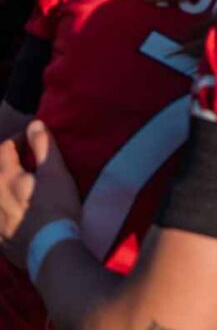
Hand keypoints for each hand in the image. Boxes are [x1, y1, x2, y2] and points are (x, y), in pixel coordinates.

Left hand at [0, 122, 80, 269]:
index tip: (30, 138)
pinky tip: (13, 212)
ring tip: (16, 185)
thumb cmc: (56, 207)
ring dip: (3, 186)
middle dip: (5, 162)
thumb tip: (34, 123)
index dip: (18, 139)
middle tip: (21, 160)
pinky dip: (2, 211)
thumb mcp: (55, 172)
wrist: (50, 248)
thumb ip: (43, 146)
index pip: (5, 148)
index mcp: (6, 177)